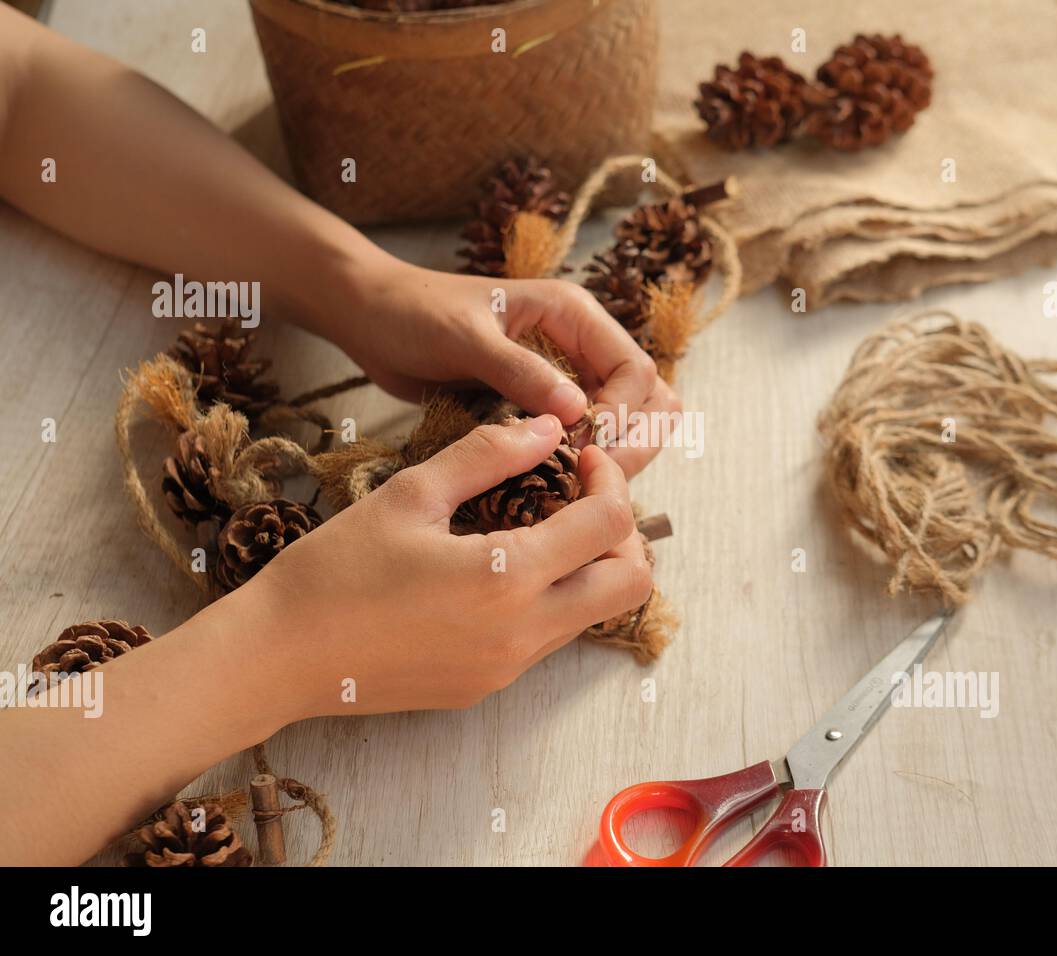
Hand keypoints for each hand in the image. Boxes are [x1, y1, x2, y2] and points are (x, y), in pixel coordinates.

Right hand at [240, 415, 652, 715]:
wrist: (278, 656)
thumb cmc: (335, 569)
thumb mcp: (411, 494)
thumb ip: (488, 455)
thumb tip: (548, 428)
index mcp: (509, 579)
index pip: (610, 525)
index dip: (611, 480)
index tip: (580, 459)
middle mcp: (523, 633)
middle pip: (631, 584)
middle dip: (621, 532)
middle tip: (580, 498)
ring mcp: (508, 667)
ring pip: (594, 614)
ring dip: (588, 566)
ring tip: (539, 526)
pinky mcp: (488, 685)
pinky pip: (550, 638)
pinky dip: (552, 598)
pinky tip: (502, 568)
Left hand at [319, 256, 681, 477]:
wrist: (372, 316)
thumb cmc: (414, 314)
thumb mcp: (466, 339)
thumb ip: (521, 372)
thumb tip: (578, 414)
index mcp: (574, 315)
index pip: (635, 370)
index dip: (623, 415)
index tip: (587, 451)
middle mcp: (581, 344)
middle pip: (647, 398)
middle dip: (633, 440)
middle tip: (591, 477)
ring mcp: (566, 376)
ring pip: (625, 422)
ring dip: (614, 455)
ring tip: (577, 485)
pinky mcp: (544, 404)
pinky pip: (586, 436)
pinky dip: (584, 461)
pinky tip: (558, 486)